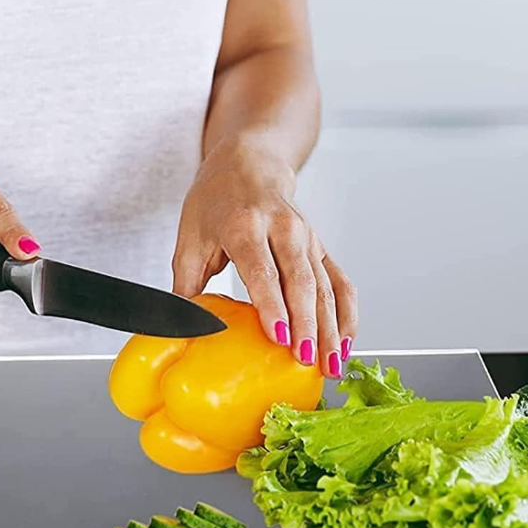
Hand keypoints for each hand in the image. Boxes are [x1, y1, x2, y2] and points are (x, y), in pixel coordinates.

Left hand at [172, 138, 357, 377]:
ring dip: (330, 328)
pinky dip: (346, 315)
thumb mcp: (190, 237)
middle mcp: (281, 228)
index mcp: (244, 224)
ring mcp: (307, 238)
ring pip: (324, 286)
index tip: (280, 336)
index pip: (262, 269)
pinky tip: (344, 344)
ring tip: (330, 364)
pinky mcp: (321, 248)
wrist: (250, 163)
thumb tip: (180, 328)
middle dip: (307, 324)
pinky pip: (340, 283)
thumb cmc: (216, 200)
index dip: (272, 305)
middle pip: (300, 281)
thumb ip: (186, 285)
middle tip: (306, 359)